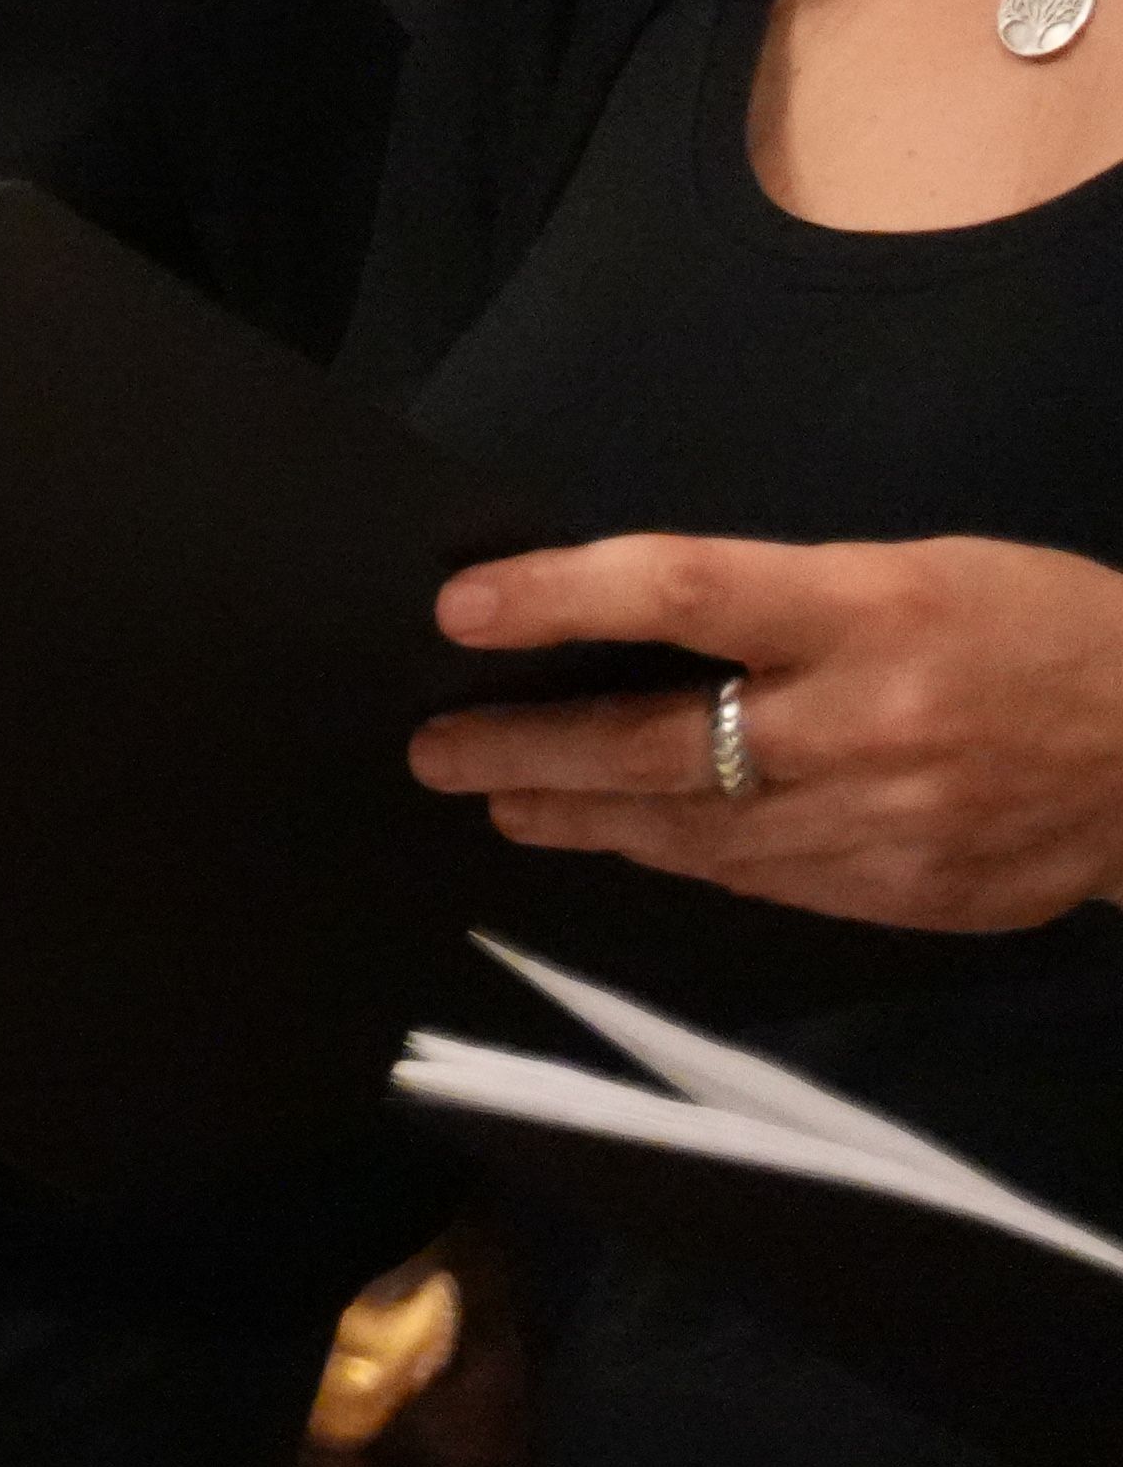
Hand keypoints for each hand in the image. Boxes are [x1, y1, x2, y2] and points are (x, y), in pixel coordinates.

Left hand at [416, 535, 1122, 935]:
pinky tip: (623, 840)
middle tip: (433, 748)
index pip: (678, 592)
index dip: (557, 599)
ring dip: (580, 815)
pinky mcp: (902, 895)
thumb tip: (628, 623)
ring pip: (691, 829)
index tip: (460, 609)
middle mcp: (864, 724)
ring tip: (500, 798)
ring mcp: (883, 824)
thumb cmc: (1034, 628)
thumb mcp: (908, 570)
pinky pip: (759, 877)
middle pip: (656, 743)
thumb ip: (775, 601)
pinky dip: (680, 855)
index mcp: (867, 610)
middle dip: (526, 748)